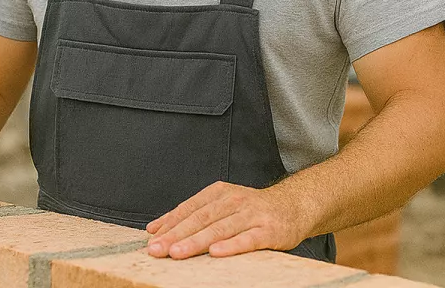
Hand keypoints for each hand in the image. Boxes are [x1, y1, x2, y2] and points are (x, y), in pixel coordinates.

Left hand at [144, 181, 309, 258]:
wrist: (294, 205)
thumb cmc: (252, 210)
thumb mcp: (222, 205)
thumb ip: (191, 215)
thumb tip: (155, 228)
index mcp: (219, 193)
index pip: (189, 208)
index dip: (169, 223)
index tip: (151, 238)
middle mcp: (234, 201)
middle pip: (200, 219)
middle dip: (176, 234)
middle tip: (157, 249)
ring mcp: (251, 215)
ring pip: (219, 229)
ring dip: (196, 241)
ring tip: (177, 252)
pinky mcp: (268, 231)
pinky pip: (247, 239)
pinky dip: (230, 246)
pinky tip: (215, 252)